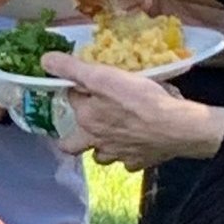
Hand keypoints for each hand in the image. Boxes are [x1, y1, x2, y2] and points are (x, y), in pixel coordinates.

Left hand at [48, 56, 223, 169]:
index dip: (78, 91)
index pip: (72, 101)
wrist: (178, 127)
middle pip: (73, 145)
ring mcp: (118, 155)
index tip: (87, 84)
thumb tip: (45, 61)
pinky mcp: (139, 162)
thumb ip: (74, 70)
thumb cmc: (141, 100)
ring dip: (102, 146)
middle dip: (73, 138)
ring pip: (101, 155)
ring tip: (111, 135)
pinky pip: (129, 161)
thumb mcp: (104, 77)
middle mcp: (97, 141)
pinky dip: (130, 154)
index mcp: (86, 120)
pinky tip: (137, 144)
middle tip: (83, 127)